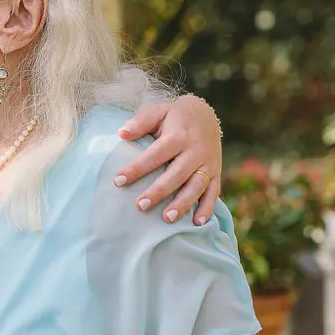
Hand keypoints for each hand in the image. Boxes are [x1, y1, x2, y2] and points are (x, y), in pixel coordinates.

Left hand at [114, 94, 222, 224]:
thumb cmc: (174, 116)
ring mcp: (208, 163)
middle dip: (159, 191)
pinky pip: (214, 192)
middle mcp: (195, 151)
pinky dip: (207, 207)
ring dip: (182, 204)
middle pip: (176, 174)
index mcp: (178, 136)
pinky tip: (197, 223)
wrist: (206, 114)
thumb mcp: (158, 111)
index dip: (137, 168)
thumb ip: (140, 122)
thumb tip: (121, 133)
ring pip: (196, 186)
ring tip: (166, 219)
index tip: (117, 181)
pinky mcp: (216, 172)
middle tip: (140, 206)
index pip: (155, 155)